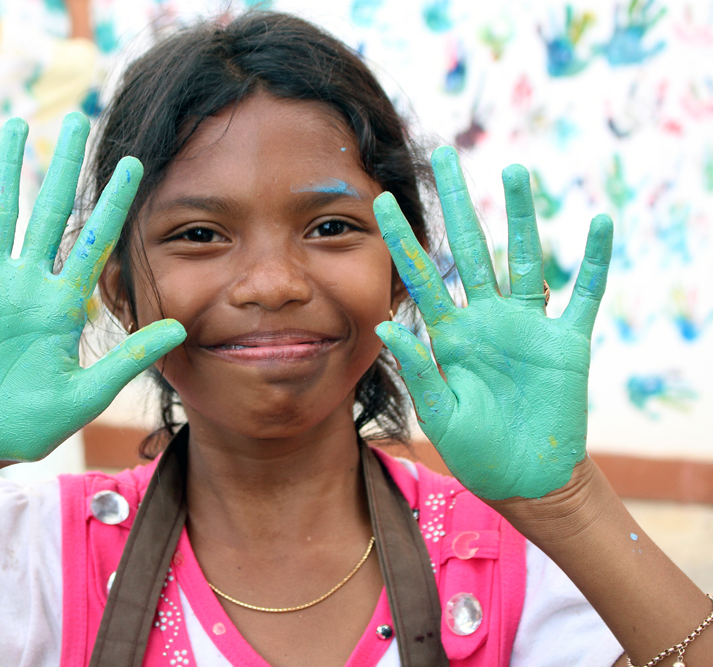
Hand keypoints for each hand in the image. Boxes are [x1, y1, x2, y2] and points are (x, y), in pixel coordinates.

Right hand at [0, 114, 184, 460]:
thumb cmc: (31, 424)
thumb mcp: (86, 395)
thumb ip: (128, 359)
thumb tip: (180, 328)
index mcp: (64, 305)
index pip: (96, 241)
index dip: (113, 202)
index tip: (135, 164)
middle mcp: (29, 285)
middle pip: (50, 211)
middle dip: (64, 166)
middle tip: (78, 120)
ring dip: (8, 170)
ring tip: (17, 126)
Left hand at [374, 147, 611, 499]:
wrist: (526, 479)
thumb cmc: (477, 452)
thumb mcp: (440, 414)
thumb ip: (418, 370)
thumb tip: (384, 325)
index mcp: (450, 335)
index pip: (422, 276)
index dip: (403, 239)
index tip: (379, 200)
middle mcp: (487, 319)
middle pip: (470, 248)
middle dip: (457, 202)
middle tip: (444, 153)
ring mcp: (529, 327)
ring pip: (525, 258)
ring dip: (522, 216)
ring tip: (514, 171)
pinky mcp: (567, 343)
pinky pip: (584, 295)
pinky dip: (594, 263)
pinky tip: (598, 224)